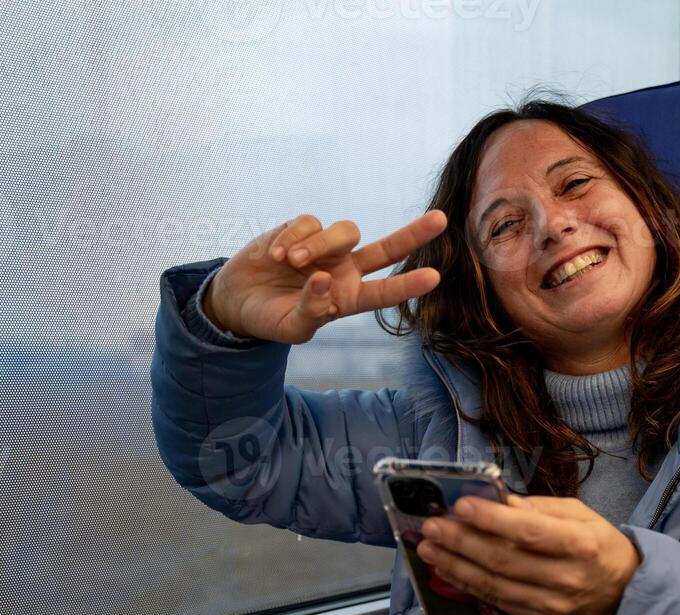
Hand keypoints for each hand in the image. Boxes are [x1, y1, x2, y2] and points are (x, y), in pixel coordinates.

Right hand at [203, 210, 446, 343]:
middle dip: (413, 234)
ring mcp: (325, 248)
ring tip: (289, 263)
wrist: (238, 300)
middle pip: (385, 249)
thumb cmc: (271, 319)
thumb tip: (322, 280)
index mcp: (348, 298)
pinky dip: (291, 238)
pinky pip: (308, 223)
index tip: (434, 277)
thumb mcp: (291, 328)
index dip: (408, 285)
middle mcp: (345, 270)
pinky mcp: (301, 230)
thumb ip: (311, 311)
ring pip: (343, 232)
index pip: (384, 292)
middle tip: (441, 220)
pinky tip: (274, 256)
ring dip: (317, 246)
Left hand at [414, 495, 640, 614]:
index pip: (529, 533)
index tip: (460, 505)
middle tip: (431, 526)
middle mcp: (563, 577)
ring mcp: (549, 604)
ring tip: (427, 548)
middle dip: (461, 542)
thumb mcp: (582, 515)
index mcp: (578, 545)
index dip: (491, 520)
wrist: (624, 595)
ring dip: (455, 566)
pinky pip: (496, 602)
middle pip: (503, 560)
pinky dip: (467, 586)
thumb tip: (502, 503)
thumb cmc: (600, 547)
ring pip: (493, 585)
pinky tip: (447, 570)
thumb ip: (542, 508)